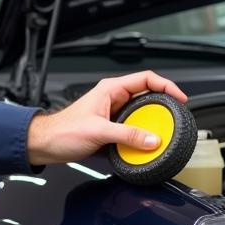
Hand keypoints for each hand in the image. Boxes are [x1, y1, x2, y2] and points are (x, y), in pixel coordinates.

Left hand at [26, 70, 188, 164]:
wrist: (45, 145)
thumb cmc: (61, 131)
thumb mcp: (98, 131)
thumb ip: (127, 135)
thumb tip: (152, 139)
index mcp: (110, 89)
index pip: (146, 78)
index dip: (166, 85)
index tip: (180, 98)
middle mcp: (113, 99)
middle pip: (147, 97)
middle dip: (162, 108)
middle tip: (175, 119)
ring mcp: (113, 114)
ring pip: (141, 116)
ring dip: (152, 125)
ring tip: (162, 134)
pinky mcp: (111, 130)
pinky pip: (133, 131)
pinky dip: (142, 138)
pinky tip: (145, 146)